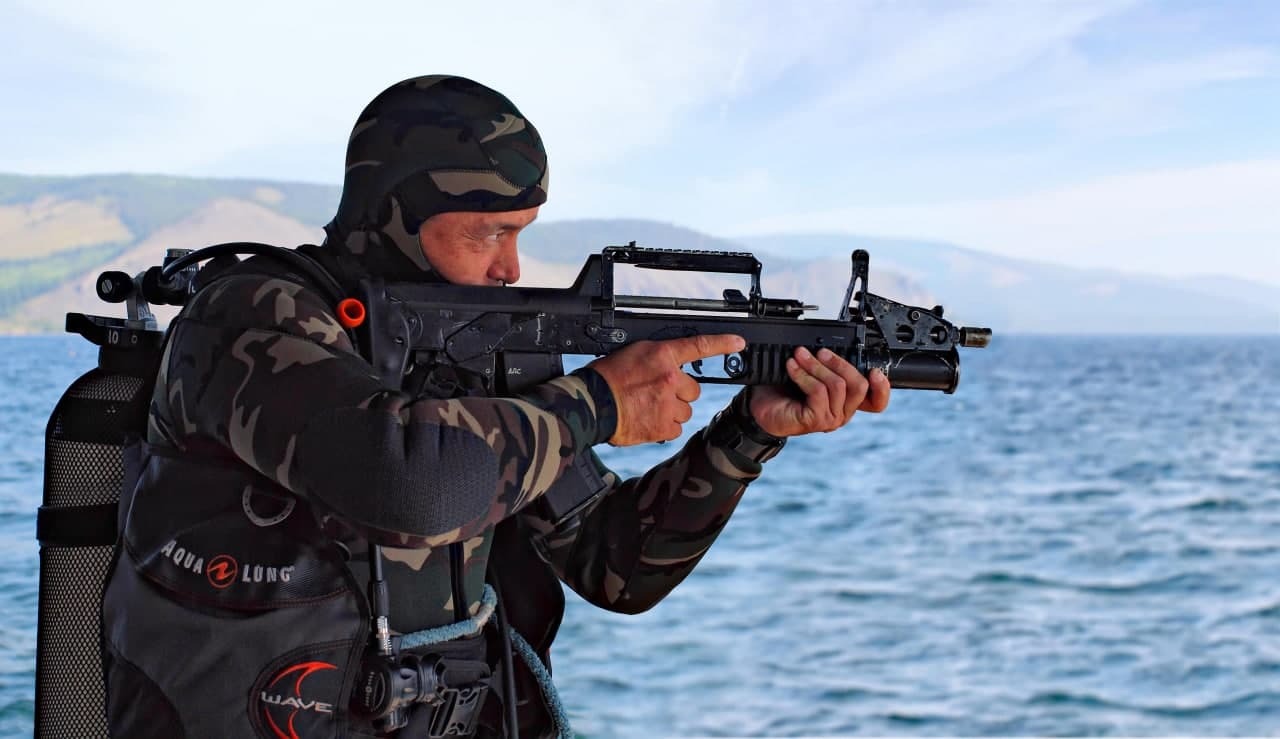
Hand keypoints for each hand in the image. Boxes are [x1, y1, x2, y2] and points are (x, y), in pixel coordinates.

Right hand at [588, 334, 745, 445]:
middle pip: (693, 389)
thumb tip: (673, 367)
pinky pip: (675, 429)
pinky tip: (646, 421)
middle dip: (679, 394)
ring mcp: (668, 404)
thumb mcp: (633, 353)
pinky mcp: (663, 427)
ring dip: (671, 412)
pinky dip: (663, 429)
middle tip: (656, 394)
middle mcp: (670, 378)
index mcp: (662, 355)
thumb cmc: (607, 377)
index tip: (739, 342)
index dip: (722, 343)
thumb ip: (659, 359)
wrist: (592, 404)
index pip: (699, 345)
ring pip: (685, 411)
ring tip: (647, 408)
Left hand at [749, 347, 889, 437]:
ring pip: (838, 385)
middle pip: (859, 386)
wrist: (760, 407)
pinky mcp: (815, 420)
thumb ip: (828, 366)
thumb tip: (831, 345)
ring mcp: (831, 418)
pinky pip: (818, 391)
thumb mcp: (811, 373)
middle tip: (821, 352)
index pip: (877, 401)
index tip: (874, 371)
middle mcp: (843, 412)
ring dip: (817, 366)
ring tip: (799, 356)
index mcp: (847, 401)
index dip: (882, 387)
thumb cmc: (784, 389)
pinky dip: (804, 375)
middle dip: (840, 362)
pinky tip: (792, 368)